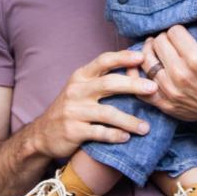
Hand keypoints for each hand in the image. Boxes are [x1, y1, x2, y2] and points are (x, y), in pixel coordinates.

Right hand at [29, 49, 158, 160]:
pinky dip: (115, 135)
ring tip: (146, 127)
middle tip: (153, 89)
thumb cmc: (71, 109)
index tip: (142, 57)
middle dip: (133, 85)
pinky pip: (100, 132)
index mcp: (80, 77)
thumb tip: (137, 70)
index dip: (123, 58)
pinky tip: (127, 137)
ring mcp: (74, 111)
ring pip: (108, 113)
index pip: (103, 61)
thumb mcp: (80, 89)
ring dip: (130, 120)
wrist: (43, 134)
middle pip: (109, 83)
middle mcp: (77, 91)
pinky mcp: (73, 131)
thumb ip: (102, 80)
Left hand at [141, 19, 196, 126]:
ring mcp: (171, 90)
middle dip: (164, 38)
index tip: (182, 33)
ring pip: (146, 61)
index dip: (178, 29)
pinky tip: (143, 67)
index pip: (173, 32)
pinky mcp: (165, 103)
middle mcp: (181, 74)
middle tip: (169, 40)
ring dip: (150, 52)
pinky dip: (138, 76)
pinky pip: (142, 87)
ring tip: (156, 48)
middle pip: (158, 43)